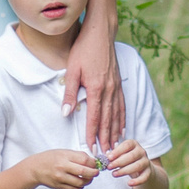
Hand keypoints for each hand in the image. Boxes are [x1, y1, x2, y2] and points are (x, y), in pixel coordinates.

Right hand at [24, 149, 99, 188]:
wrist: (35, 168)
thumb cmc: (50, 158)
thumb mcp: (63, 152)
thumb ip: (77, 156)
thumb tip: (92, 161)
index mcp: (64, 156)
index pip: (84, 160)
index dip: (93, 163)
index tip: (96, 164)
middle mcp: (62, 167)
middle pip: (84, 172)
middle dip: (94, 173)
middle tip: (96, 173)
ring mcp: (60, 178)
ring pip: (80, 182)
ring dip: (88, 181)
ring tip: (89, 178)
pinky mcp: (59, 186)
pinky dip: (80, 187)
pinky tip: (80, 183)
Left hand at [63, 20, 125, 152]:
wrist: (101, 32)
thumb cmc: (84, 49)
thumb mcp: (71, 69)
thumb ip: (69, 93)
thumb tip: (66, 113)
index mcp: (96, 88)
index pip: (93, 117)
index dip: (92, 134)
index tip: (91, 148)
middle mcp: (109, 90)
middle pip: (107, 120)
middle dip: (105, 139)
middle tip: (104, 156)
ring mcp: (116, 87)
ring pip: (117, 115)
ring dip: (115, 133)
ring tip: (114, 148)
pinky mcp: (119, 83)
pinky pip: (122, 106)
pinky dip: (122, 119)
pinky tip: (122, 129)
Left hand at [103, 137, 151, 186]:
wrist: (141, 167)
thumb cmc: (126, 159)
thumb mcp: (120, 155)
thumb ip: (114, 155)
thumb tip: (105, 158)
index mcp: (133, 144)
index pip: (126, 145)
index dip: (117, 151)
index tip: (109, 158)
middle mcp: (141, 151)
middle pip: (131, 156)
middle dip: (119, 162)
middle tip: (109, 167)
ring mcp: (146, 161)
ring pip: (137, 166)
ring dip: (124, 171)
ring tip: (114, 174)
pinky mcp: (148, 172)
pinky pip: (144, 177)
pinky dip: (137, 181)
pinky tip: (129, 184)